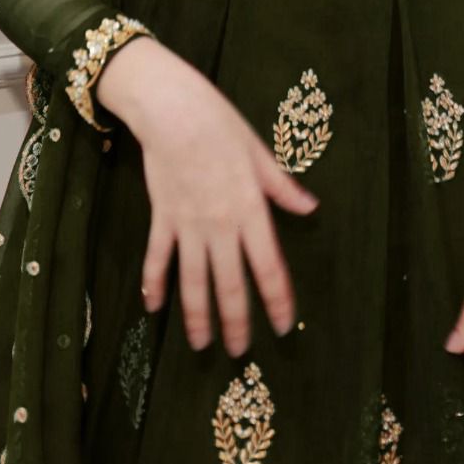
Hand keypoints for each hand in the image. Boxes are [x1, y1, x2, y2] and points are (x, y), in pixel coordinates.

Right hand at [96, 37, 319, 357]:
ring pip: (193, 282)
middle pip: (230, 285)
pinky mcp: (163, 217)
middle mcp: (220, 225)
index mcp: (250, 209)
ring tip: (201, 345)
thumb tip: (311, 208)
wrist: (172, 109)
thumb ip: (282, 187)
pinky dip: (154, 283)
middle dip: (236, 323)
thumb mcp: (259, 152)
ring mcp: (188, 224)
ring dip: (197, 317)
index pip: (268, 266)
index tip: (282, 327)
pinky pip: (158, 258)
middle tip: (241, 353)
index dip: (277, 300)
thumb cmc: (220, 124)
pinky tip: (153, 308)